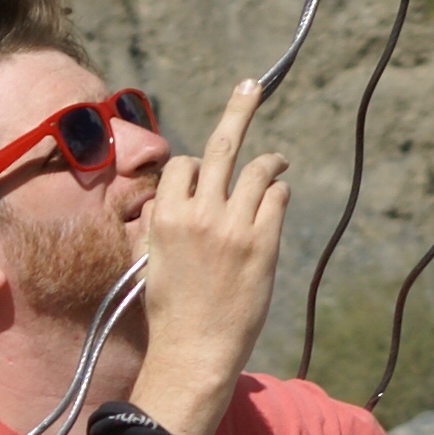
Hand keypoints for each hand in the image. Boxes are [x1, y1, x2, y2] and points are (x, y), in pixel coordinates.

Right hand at [135, 79, 285, 434]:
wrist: (194, 350)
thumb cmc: (172, 308)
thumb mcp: (154, 257)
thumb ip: (165, 221)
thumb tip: (174, 196)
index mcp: (164, 214)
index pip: (183, 164)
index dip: (196, 169)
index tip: (205, 175)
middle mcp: (197, 212)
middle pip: (221, 145)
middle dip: (238, 108)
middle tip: (252, 84)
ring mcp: (232, 225)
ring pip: (257, 168)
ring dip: (271, 162)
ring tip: (278, 161)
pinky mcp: (262, 241)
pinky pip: (277, 196)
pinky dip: (279, 192)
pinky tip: (277, 200)